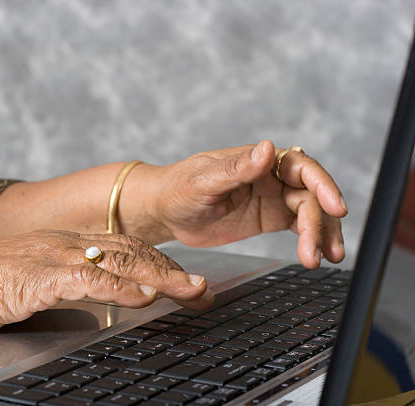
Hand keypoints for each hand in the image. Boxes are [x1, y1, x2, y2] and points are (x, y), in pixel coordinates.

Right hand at [0, 230, 210, 331]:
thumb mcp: (36, 280)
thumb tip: (106, 298)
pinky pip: (84, 279)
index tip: (188, 283)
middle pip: (132, 251)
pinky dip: (117, 288)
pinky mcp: (35, 275)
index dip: (162, 264)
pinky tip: (141, 297)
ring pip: (118, 260)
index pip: (126, 248)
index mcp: (67, 243)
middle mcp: (66, 243)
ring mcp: (52, 256)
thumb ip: (71, 284)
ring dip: (159, 276)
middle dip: (173, 270)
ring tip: (190, 291)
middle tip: (203, 290)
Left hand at [151, 140, 346, 268]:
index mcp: (257, 160)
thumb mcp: (203, 180)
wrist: (165, 211)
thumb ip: (237, 168)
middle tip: (321, 251)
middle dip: (320, 222)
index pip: (300, 167)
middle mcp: (270, 176)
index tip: (335, 207)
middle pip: (310, 195)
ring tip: (326, 258)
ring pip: (309, 212)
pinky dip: (311, 240)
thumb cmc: (178, 189)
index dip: (322, 185)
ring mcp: (272, 197)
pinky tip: (317, 256)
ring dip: (321, 234)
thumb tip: (267, 148)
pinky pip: (298, 226)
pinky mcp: (268, 217)